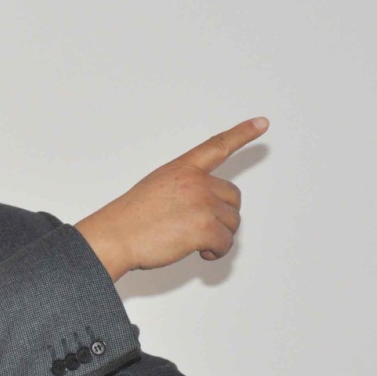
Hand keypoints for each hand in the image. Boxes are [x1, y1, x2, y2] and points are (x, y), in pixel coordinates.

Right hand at [75, 117, 268, 279]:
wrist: (115, 236)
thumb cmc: (130, 218)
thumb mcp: (157, 187)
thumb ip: (185, 188)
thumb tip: (207, 207)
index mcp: (182, 168)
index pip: (218, 146)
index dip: (242, 133)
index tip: (262, 123)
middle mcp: (196, 181)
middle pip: (233, 198)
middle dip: (222, 216)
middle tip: (201, 229)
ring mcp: (202, 203)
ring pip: (232, 223)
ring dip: (218, 236)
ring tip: (192, 242)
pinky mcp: (205, 227)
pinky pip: (225, 243)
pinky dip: (215, 252)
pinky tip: (199, 252)